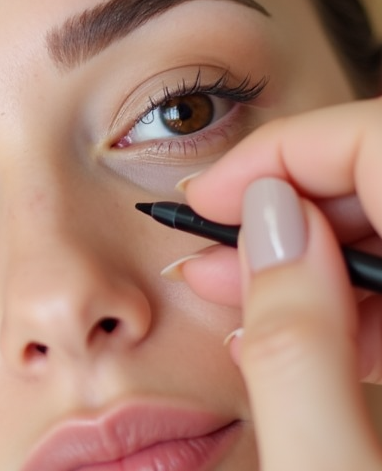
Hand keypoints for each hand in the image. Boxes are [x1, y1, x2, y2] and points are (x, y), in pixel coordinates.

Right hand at [179, 98, 381, 469]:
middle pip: (379, 173)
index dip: (280, 157)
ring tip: (234, 293)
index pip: (375, 139)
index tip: (210, 200)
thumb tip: (263, 227)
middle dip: (285, 209)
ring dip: (308, 254)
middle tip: (213, 253)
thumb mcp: (332, 467)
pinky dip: (346, 295)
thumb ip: (294, 346)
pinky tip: (293, 331)